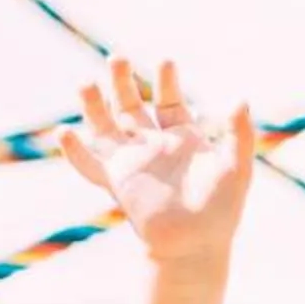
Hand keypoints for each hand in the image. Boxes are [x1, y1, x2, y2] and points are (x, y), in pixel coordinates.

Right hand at [60, 57, 256, 270]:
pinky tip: (64, 133)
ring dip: (93, 106)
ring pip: (105, 127)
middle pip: (130, 105)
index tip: (165, 61)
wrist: (197, 245)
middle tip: (117, 58)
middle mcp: (153, 145)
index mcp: (182, 137)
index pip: (168, 100)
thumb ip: (239, 133)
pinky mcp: (117, 182)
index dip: (166, 81)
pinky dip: (75, 152)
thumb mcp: (236, 167)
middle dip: (122, 82)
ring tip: (84, 84)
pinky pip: (90, 166)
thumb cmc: (221, 209)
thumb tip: (240, 99)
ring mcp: (132, 162)